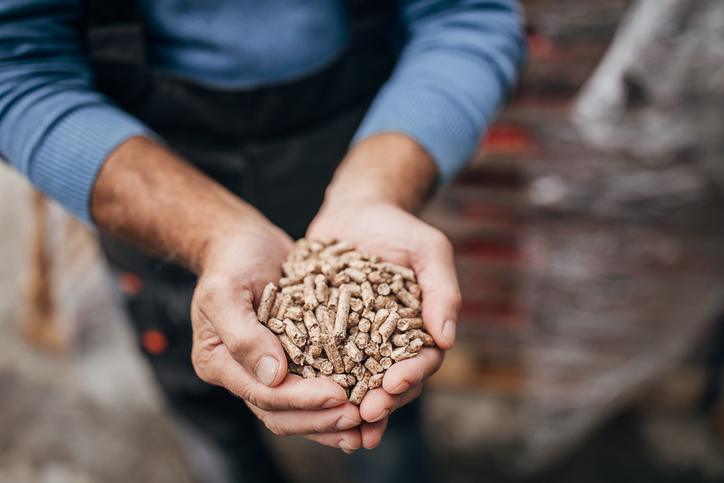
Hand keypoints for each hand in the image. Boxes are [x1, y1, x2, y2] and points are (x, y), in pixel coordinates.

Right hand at [92, 137, 364, 451]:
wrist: (243, 241)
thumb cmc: (231, 259)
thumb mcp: (226, 290)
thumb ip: (243, 335)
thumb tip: (273, 378)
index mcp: (219, 363)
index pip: (264, 396)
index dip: (302, 401)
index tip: (339, 397)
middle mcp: (242, 373)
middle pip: (283, 414)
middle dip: (321, 420)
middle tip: (359, 418)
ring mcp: (267, 368)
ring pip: (299, 410)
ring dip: (331, 421)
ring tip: (367, 424)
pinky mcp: (291, 357)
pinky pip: (313, 385)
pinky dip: (336, 397)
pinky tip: (365, 401)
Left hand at [307, 200, 459, 448]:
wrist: (354, 211)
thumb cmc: (398, 227)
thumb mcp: (428, 250)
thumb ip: (442, 290)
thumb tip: (447, 338)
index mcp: (419, 329)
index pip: (421, 361)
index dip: (409, 377)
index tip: (393, 385)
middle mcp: (387, 342)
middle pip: (388, 382)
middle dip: (379, 401)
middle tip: (364, 413)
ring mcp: (354, 340)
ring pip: (354, 381)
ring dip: (347, 404)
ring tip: (337, 420)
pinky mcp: (323, 333)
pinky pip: (318, 360)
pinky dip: (314, 380)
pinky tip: (301, 392)